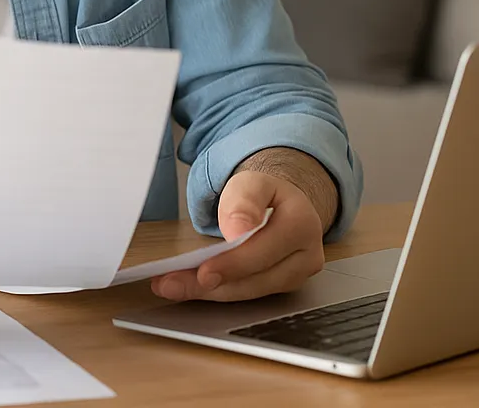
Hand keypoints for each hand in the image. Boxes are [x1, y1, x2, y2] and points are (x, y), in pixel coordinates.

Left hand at [151, 149, 336, 302]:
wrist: (283, 203)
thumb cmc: (266, 194)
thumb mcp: (252, 182)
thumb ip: (244, 201)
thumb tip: (238, 230)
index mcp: (302, 224)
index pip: (265, 250)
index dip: (233, 264)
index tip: (204, 272)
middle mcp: (306, 255)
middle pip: (256, 278)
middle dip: (210, 283)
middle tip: (171, 284)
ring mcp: (297, 276)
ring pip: (250, 292)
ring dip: (209, 292)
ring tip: (172, 286)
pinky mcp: (282, 289)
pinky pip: (248, 295)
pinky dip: (218, 292)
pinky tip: (192, 288)